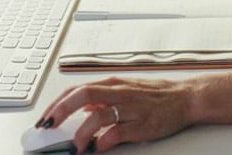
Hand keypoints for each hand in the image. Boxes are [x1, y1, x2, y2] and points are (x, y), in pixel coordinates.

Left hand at [35, 76, 197, 152]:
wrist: (186, 98)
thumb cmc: (157, 94)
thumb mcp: (126, 90)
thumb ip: (103, 97)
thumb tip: (80, 106)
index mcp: (113, 84)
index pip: (77, 89)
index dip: (57, 103)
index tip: (44, 119)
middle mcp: (120, 93)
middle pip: (83, 95)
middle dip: (61, 111)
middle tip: (49, 127)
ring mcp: (131, 108)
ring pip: (99, 115)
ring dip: (82, 133)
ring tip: (76, 146)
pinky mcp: (142, 124)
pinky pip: (117, 133)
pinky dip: (104, 141)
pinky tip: (99, 147)